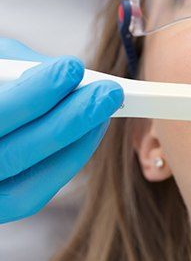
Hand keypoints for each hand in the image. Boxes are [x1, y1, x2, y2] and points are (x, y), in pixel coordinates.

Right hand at [0, 38, 123, 222]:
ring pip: (26, 181)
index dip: (32, 95)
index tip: (72, 67)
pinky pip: (33, 192)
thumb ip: (15, 68)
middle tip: (107, 91)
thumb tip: (62, 73)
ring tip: (106, 104)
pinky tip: (93, 129)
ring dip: (76, 140)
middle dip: (68, 119)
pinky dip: (69, 160)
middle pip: (12, 154)